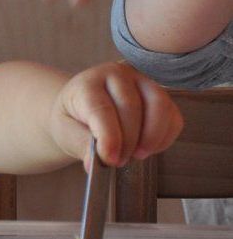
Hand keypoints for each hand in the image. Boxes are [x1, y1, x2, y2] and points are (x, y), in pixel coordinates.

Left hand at [49, 62, 182, 167]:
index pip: (101, 108)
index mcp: (87, 83)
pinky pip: (173, 116)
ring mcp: (142, 81)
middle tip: (118, 162)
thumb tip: (95, 164)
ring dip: (151, 138)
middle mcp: (117, 75)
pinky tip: (147, 149)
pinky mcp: (160, 95)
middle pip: (131, 107)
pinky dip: (164, 138)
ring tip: (136, 155)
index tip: (111, 159)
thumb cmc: (72, 119)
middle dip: (128, 141)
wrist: (81, 109)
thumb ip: (80, 145)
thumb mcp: (65, 132)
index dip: (109, 137)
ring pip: (159, 106)